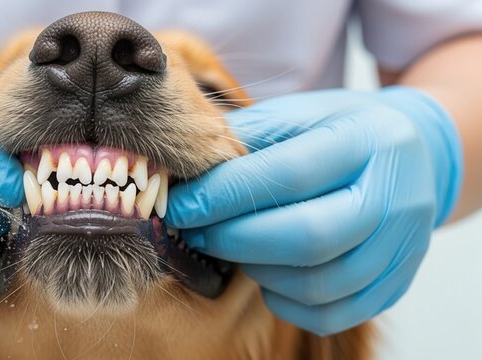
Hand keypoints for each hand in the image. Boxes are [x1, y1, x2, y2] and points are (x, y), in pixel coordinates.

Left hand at [165, 87, 462, 334]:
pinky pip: (329, 314)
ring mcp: (403, 248)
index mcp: (369, 140)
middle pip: (308, 238)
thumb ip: (245, 138)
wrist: (411, 156)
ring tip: (232, 246)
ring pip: (317, 284)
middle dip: (233, 240)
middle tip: (196, 232)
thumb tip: (184, 177)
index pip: (289, 175)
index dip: (223, 196)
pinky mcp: (396, 285)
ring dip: (255, 270)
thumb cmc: (340, 133)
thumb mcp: (298, 114)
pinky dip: (283, 299)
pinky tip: (267, 271)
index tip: (179, 206)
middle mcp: (397, 197)